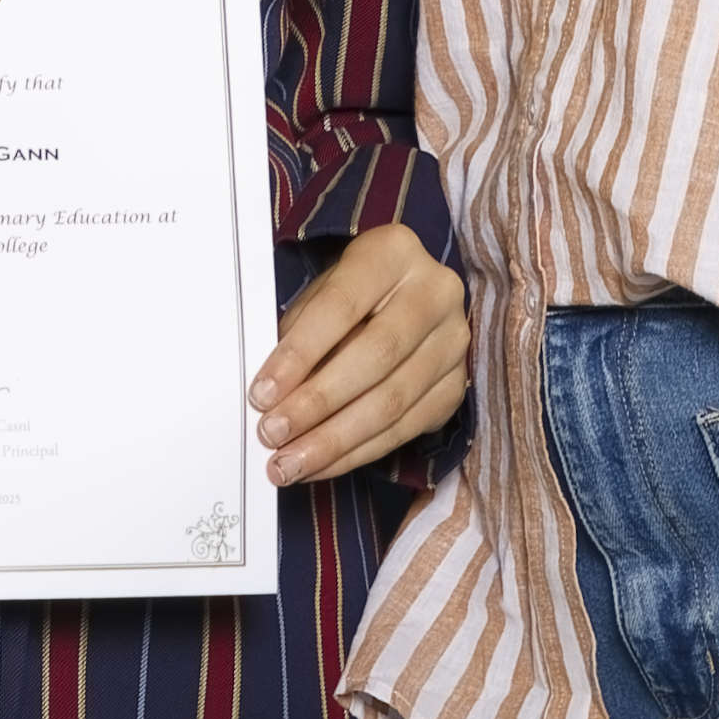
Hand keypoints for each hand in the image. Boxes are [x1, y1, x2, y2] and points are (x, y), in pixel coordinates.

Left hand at [249, 223, 468, 486]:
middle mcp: (435, 292)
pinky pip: (406, 430)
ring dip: (334, 441)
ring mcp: (453, 342)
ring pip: (392, 402)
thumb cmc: (348, 298)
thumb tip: (270, 396)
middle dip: (316, 403)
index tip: (262, 393)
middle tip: (273, 435)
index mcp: (393, 252)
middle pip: (375, 356)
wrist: (404, 300)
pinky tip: (322, 465)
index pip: (342, 306)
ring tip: (290, 464)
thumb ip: (298, 335)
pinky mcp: (456, 386)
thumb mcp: (320, 295)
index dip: (300, 354)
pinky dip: (358, 453)